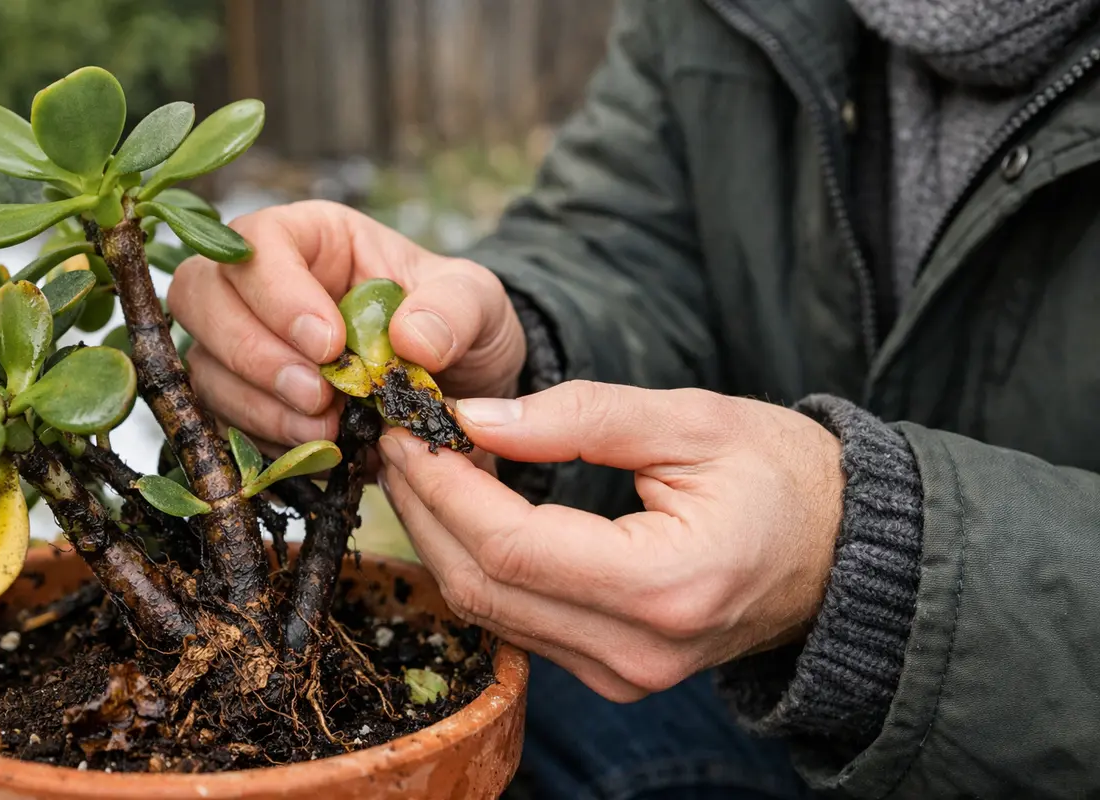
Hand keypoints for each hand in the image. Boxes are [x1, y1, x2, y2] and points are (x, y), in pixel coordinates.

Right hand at [168, 201, 525, 450]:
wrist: (462, 388)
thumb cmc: (459, 324)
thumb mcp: (481, 302)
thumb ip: (455, 309)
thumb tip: (409, 339)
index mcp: (312, 238)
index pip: (256, 242)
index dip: (277, 293)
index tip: (330, 345)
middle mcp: (262, 285)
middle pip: (200, 298)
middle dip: (254, 355)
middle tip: (320, 397)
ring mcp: (245, 345)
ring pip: (205, 367)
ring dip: (259, 407)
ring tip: (329, 431)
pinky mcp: (247, 402)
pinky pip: (223, 423)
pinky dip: (266, 442)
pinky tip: (319, 452)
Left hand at [376, 381, 844, 701]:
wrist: (840, 551)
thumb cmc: (782, 475)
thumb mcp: (691, 421)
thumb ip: (580, 416)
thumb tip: (476, 419)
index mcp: (665, 585)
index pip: (511, 546)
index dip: (445, 487)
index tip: (409, 428)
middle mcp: (638, 652)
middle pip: (485, 587)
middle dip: (426, 509)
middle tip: (400, 442)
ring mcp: (624, 675)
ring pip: (490, 612)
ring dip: (443, 537)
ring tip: (425, 466)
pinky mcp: (614, 673)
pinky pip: (519, 623)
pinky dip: (480, 564)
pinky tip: (468, 510)